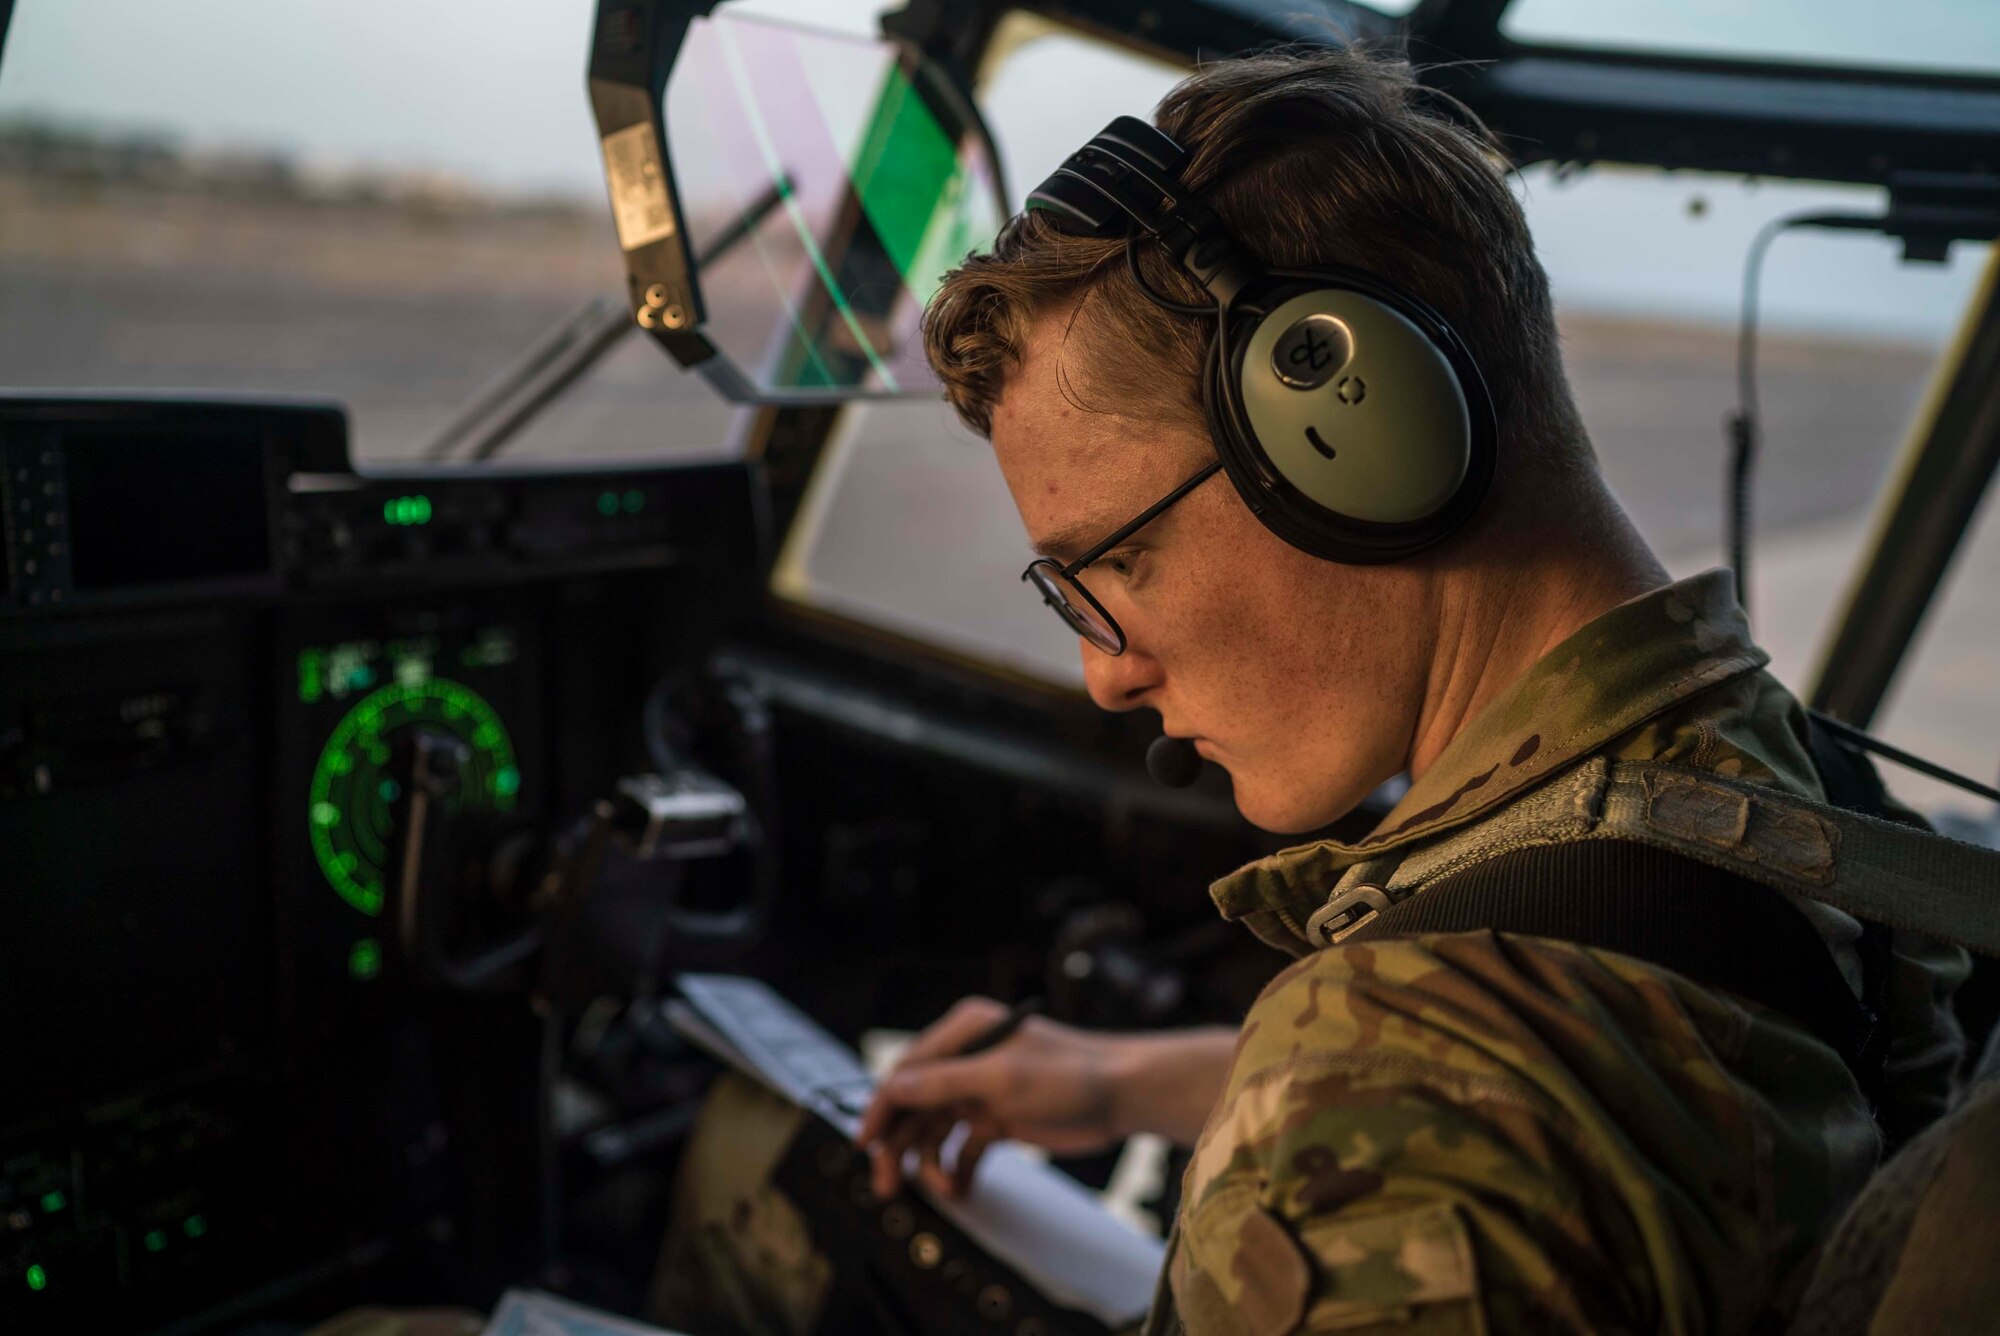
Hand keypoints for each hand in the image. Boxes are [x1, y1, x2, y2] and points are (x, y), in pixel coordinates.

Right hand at [857, 996, 1125, 1200]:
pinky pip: (964, 1146)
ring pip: (936, 1129)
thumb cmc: (1069, 1074)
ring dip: (930, 1162)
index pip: (906, 1072)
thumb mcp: (1000, 1078)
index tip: (865, 1144)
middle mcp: (967, 1058)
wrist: (1123, 1094)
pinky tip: (960, 1189)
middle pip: (915, 1105)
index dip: (882, 1108)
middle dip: (900, 1145)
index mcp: (964, 1033)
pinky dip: (957, 1168)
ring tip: (941, 1192)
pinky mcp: (999, 1118)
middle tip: (886, 1186)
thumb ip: (943, 1083)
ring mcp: (982, 1090)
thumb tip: (892, 1088)